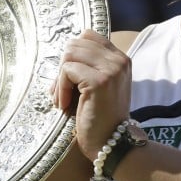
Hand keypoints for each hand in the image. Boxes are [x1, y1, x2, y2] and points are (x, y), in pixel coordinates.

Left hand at [54, 29, 132, 160]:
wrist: (112, 144)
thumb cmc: (100, 117)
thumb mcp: (99, 85)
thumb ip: (89, 66)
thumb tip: (64, 53)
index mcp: (120, 59)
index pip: (88, 35)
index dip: (72, 55)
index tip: (69, 78)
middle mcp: (119, 60)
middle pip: (74, 44)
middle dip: (62, 67)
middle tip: (61, 92)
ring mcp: (111, 69)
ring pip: (69, 54)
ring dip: (59, 78)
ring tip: (61, 99)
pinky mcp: (100, 81)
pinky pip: (67, 70)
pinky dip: (60, 88)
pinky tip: (63, 104)